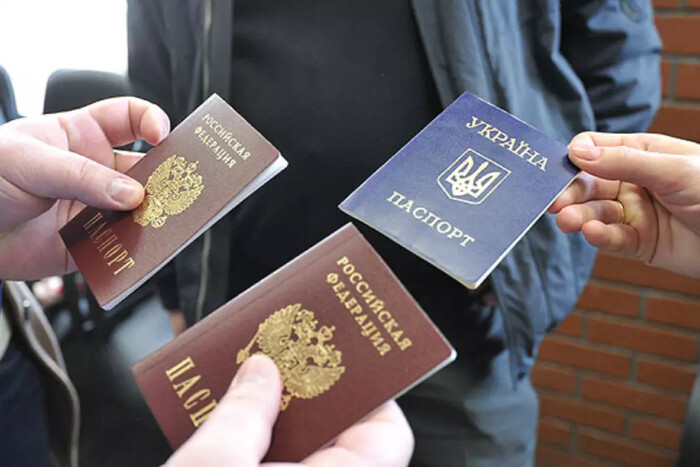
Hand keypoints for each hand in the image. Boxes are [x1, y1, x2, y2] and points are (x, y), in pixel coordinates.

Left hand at [0, 97, 168, 279]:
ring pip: (141, 211)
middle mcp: (96, 172)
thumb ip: (80, 176)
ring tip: (169, 221)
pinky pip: (122, 247)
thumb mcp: (29, 161)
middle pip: (146, 169)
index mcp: (82, 136)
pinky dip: (136, 251)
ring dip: (156, 216)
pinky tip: (139, 250)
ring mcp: (96, 208)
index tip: (163, 135)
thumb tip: (130, 194)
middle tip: (185, 186)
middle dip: (168, 176)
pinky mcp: (92, 244)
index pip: (129, 119)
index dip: (152, 122)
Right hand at [167, 354, 413, 466]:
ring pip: (309, 461)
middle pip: (343, 440)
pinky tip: (234, 428)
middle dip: (309, 398)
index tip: (331, 353)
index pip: (386, 431)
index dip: (362, 387)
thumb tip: (261, 372)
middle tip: (281, 357)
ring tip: (248, 386)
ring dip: (279, 424)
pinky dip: (262, 455)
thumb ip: (243, 411)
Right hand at [550, 132, 699, 278]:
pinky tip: (592, 233)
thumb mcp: (673, 170)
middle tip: (554, 203)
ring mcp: (635, 213)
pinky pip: (612, 238)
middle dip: (571, 193)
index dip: (576, 158)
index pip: (597, 151)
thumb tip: (577, 151)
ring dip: (579, 217)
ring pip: (595, 213)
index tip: (557, 168)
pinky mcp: (639, 243)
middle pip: (589, 184)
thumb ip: (624, 161)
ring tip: (567, 221)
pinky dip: (599, 237)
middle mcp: (633, 182)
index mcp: (641, 155)